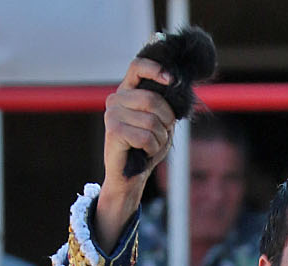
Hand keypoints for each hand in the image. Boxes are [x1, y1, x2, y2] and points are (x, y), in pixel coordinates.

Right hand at [94, 58, 175, 250]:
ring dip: (160, 138)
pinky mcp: (113, 131)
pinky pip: (145, 137)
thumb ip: (165, 106)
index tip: (171, 80)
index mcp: (127, 92)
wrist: (130, 177)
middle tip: (163, 133)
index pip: (138, 67)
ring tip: (151, 146)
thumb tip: (175, 86)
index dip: (155, 69)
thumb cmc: (146, 149)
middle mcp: (116, 99)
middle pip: (152, 99)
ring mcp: (112, 113)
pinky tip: (145, 152)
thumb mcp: (160, 123)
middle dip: (166, 120)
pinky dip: (152, 148)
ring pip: (151, 121)